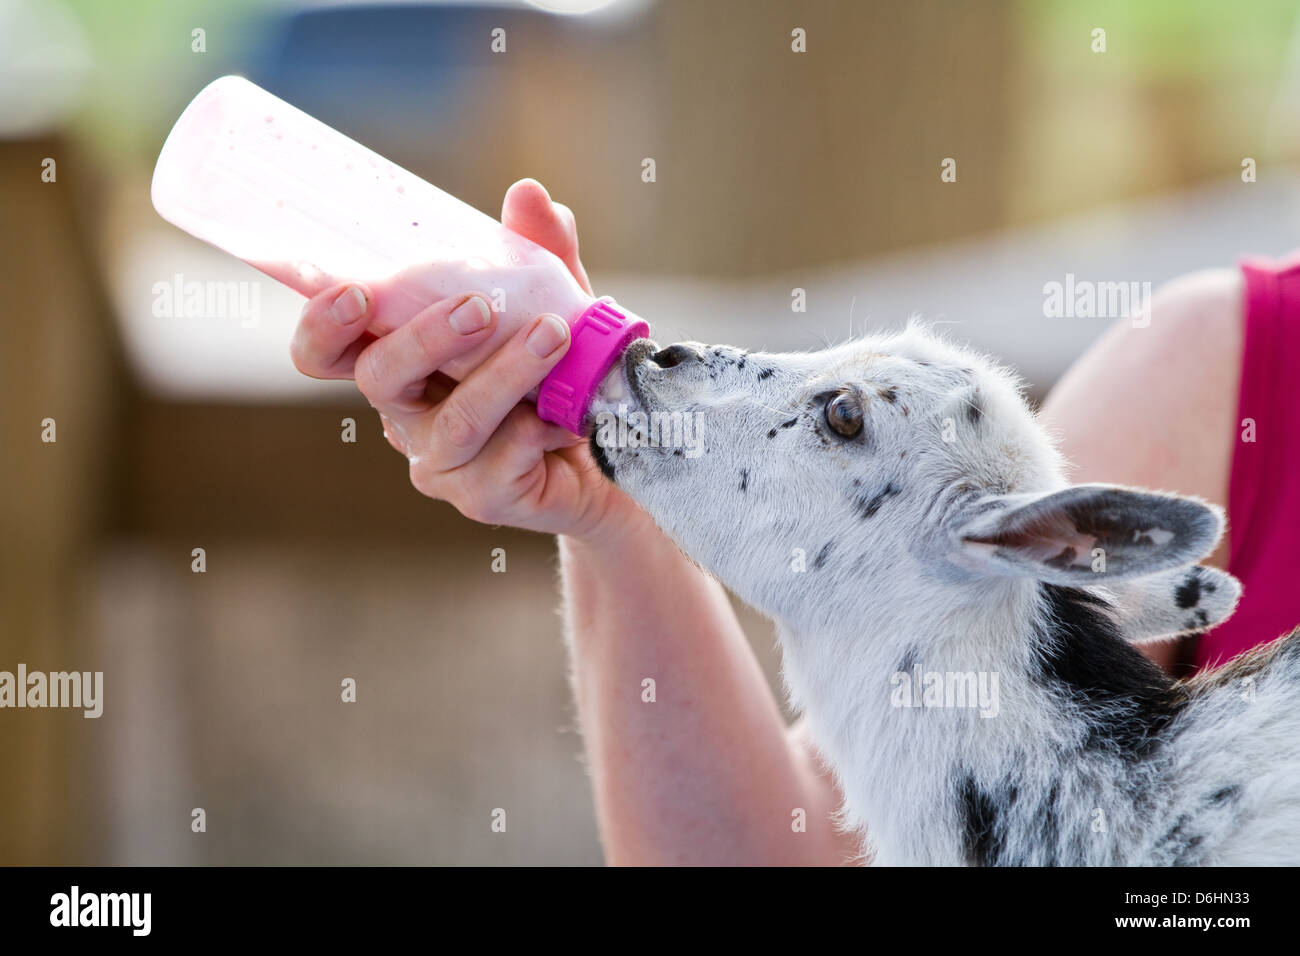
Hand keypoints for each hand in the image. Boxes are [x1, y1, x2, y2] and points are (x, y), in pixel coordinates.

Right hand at [289, 179, 644, 542]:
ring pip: (457, 418)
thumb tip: (527, 194)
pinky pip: (506, 455)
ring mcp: (442, 462)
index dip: (322, 324)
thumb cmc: (562, 374)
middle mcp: (407, 415)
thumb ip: (538, 253)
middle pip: (380, 378)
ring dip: (506, 371)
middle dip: (425, 336)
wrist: (613, 455)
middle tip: (477, 306)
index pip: (329, 351)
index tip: (356, 291)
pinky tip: (569, 413)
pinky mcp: (484, 498)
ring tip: (555, 334)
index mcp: (402, 364)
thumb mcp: (554, 303)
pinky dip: (543, 423)